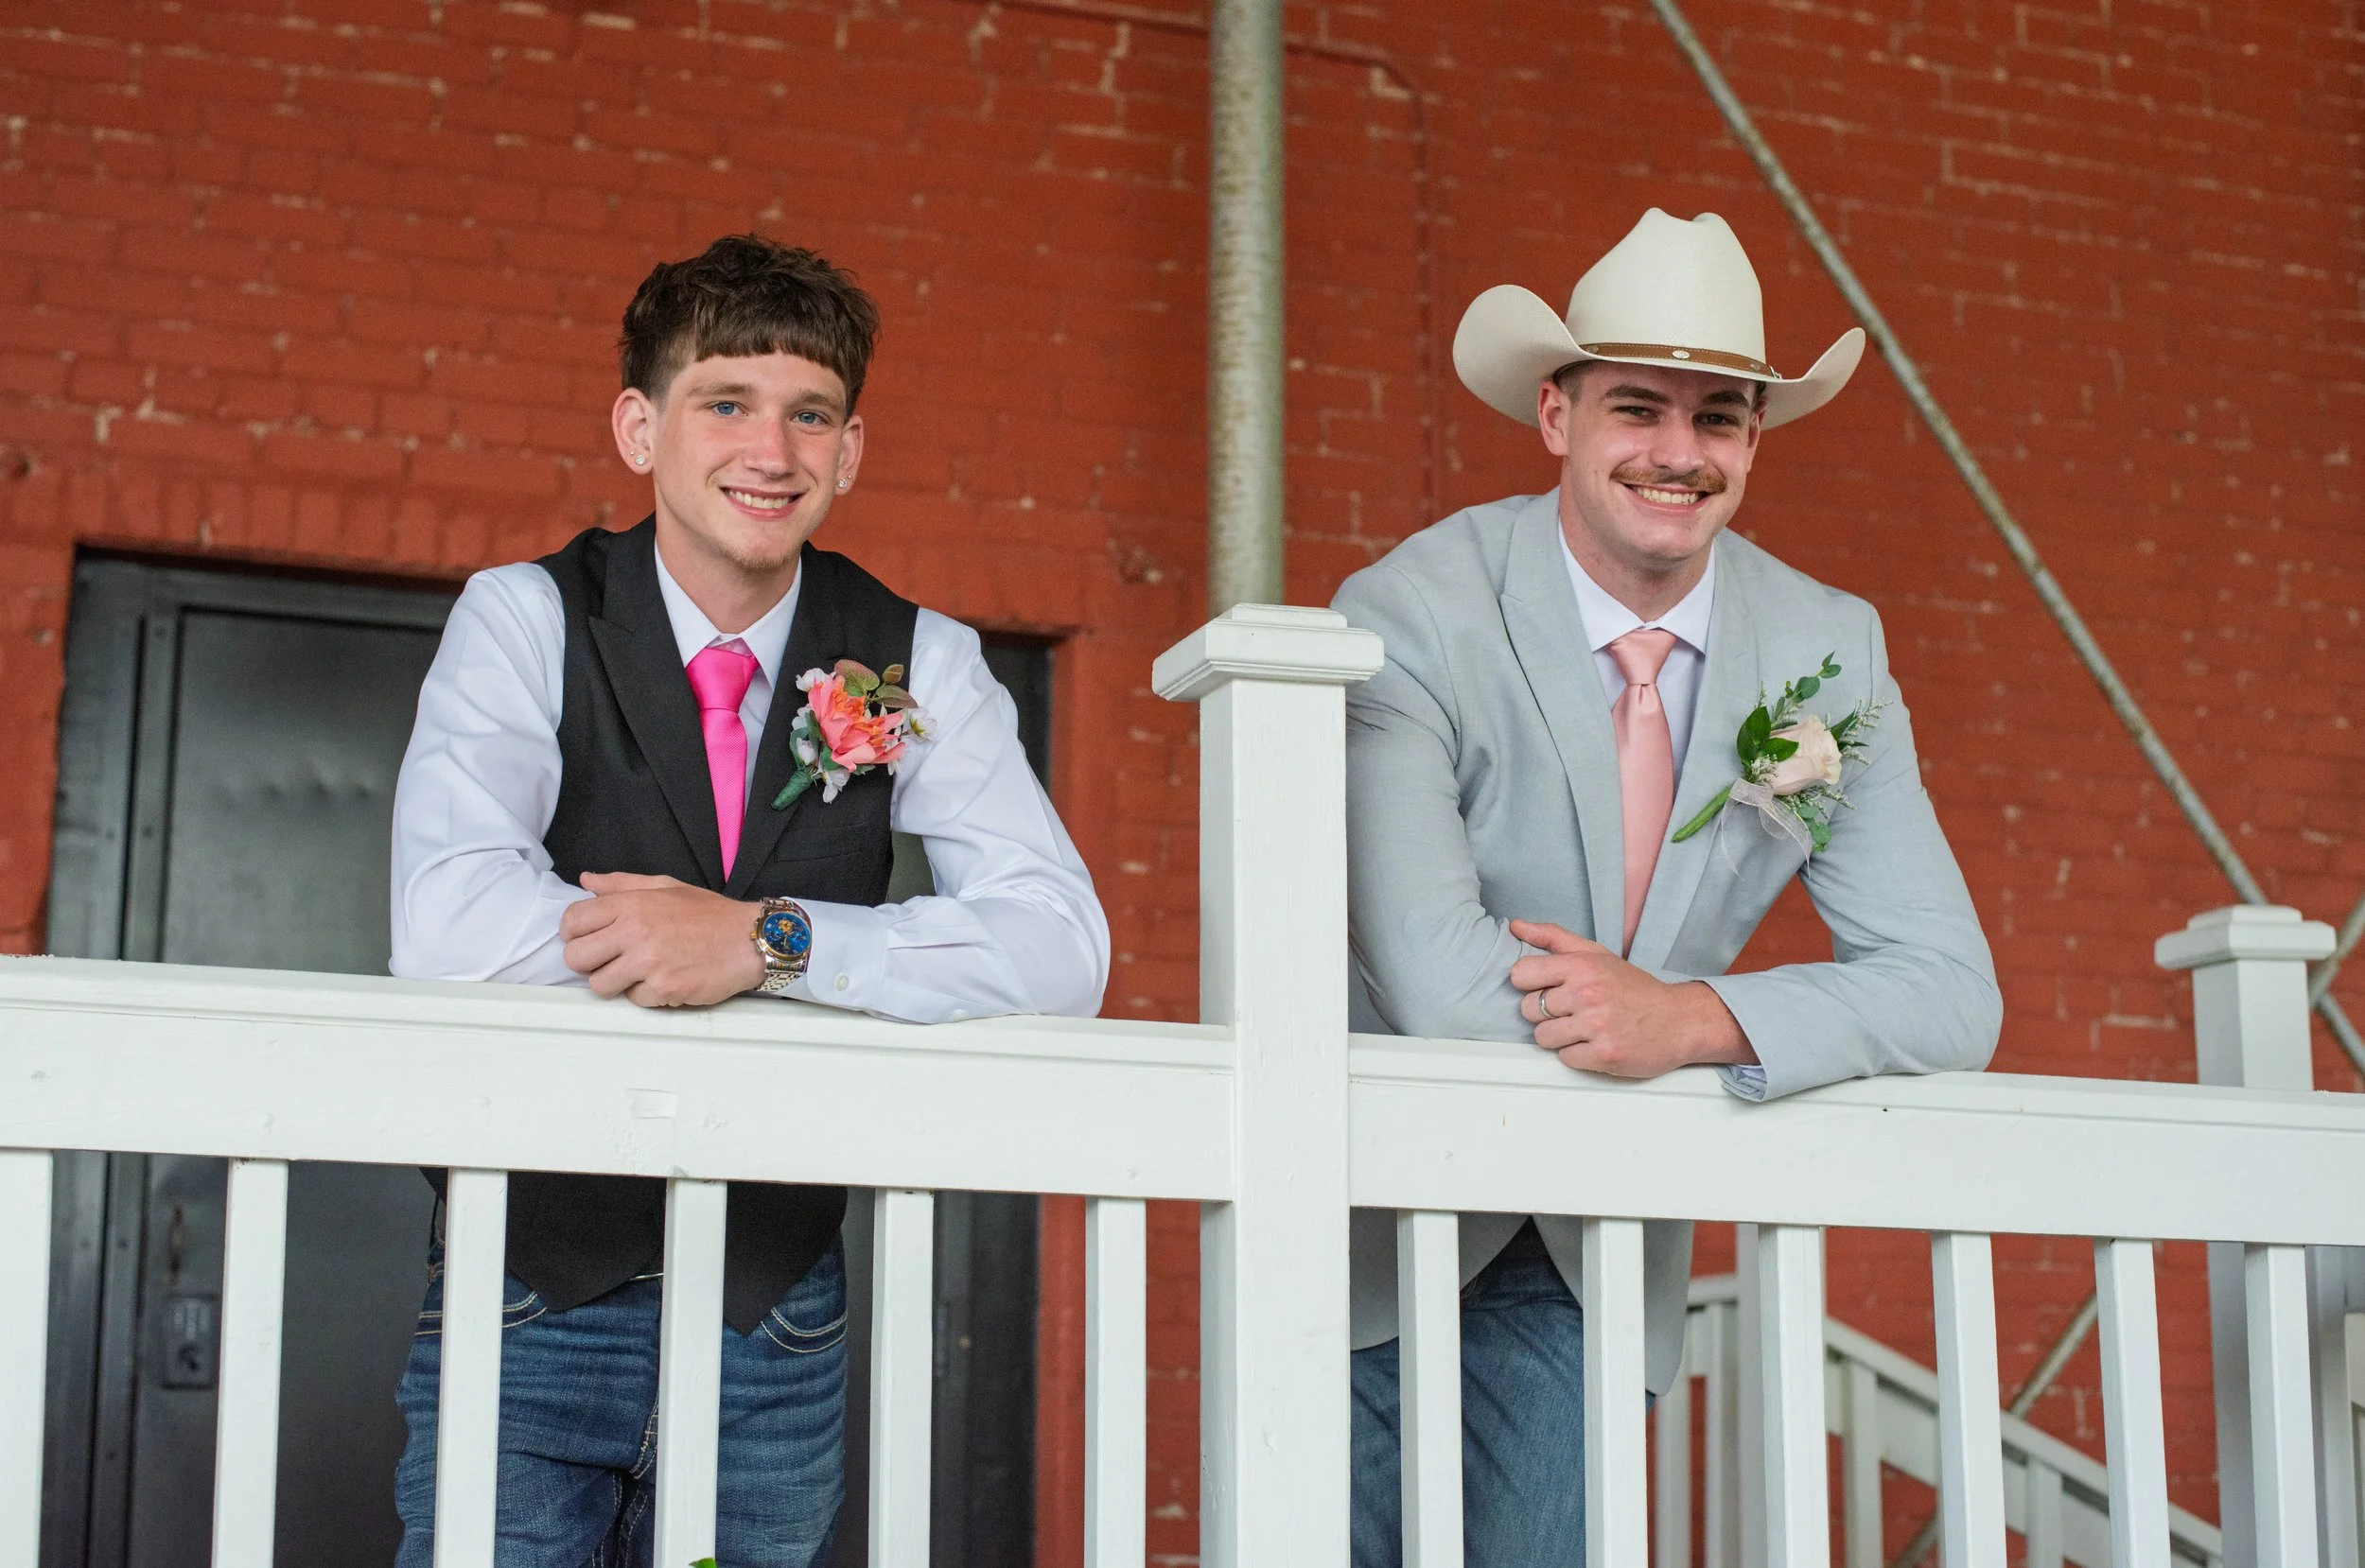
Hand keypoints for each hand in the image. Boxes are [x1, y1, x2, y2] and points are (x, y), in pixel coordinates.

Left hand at [560, 872, 765, 1006]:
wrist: (749, 939)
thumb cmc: (709, 914)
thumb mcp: (666, 886)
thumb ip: (622, 884)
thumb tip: (586, 881)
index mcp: (631, 904)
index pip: (572, 921)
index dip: (574, 934)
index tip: (588, 939)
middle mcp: (635, 932)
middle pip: (576, 958)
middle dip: (589, 962)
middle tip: (610, 960)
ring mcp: (648, 963)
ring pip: (599, 985)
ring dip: (615, 982)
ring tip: (639, 972)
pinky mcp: (663, 988)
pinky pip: (633, 1000)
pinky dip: (646, 994)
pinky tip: (665, 979)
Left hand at [1507, 919, 1756, 1077]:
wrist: (1679, 1020)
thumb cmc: (1634, 988)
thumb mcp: (1596, 954)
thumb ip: (1552, 937)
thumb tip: (1515, 926)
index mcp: (1581, 966)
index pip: (1521, 974)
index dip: (1530, 984)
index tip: (1547, 987)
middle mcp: (1587, 994)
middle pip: (1528, 1009)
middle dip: (1546, 1012)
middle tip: (1572, 1010)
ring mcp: (1596, 1026)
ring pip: (1542, 1036)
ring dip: (1559, 1036)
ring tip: (1583, 1028)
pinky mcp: (1604, 1055)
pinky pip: (1564, 1058)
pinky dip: (1577, 1054)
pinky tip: (1595, 1043)